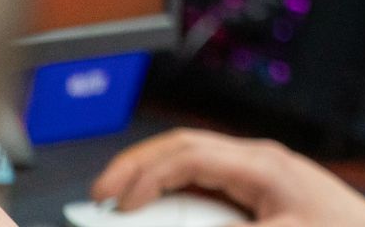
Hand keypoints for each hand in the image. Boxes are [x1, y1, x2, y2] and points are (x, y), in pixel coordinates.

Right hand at [92, 128, 364, 226]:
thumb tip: (174, 223)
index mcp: (261, 164)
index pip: (187, 154)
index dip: (143, 177)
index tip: (113, 207)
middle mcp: (258, 159)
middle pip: (185, 145)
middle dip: (137, 166)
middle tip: (98, 198)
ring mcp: (262, 170)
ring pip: (195, 159)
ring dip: (156, 177)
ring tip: (121, 205)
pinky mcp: (266, 187)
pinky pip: (212, 180)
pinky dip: (181, 192)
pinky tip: (163, 211)